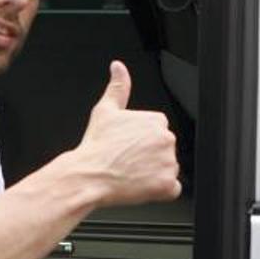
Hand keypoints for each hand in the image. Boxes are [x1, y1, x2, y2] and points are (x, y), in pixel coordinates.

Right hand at [75, 61, 180, 206]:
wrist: (88, 175)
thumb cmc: (95, 145)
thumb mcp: (105, 110)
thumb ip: (118, 87)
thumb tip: (118, 67)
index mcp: (156, 120)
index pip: (158, 133)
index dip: (141, 142)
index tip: (127, 147)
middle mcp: (166, 139)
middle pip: (164, 151)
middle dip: (149, 157)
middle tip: (127, 161)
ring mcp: (168, 162)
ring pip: (167, 169)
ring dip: (153, 174)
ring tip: (130, 173)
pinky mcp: (166, 184)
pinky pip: (171, 189)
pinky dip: (159, 191)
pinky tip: (140, 186)